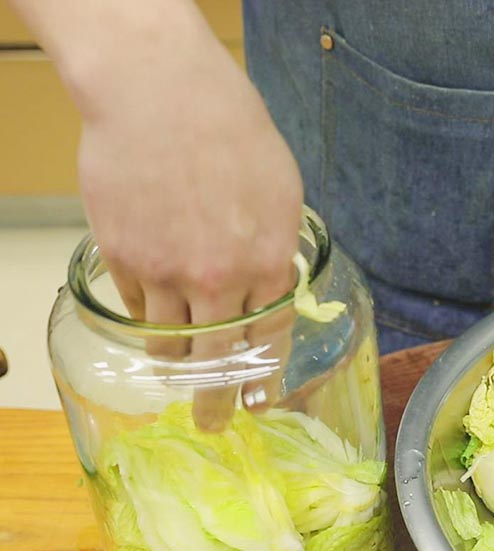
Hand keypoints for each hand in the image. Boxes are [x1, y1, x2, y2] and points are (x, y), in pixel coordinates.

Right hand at [75, 14, 302, 429]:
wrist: (163, 94)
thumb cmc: (233, 133)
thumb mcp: (282, 193)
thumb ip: (278, 249)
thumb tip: (275, 288)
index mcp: (269, 263)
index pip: (270, 340)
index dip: (263, 376)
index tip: (259, 400)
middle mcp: (220, 279)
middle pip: (220, 360)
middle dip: (218, 401)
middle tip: (215, 423)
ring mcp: (167, 272)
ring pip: (171, 343)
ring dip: (176, 365)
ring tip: (177, 376)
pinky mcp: (122, 258)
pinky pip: (136, 309)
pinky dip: (145, 319)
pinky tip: (150, 321)